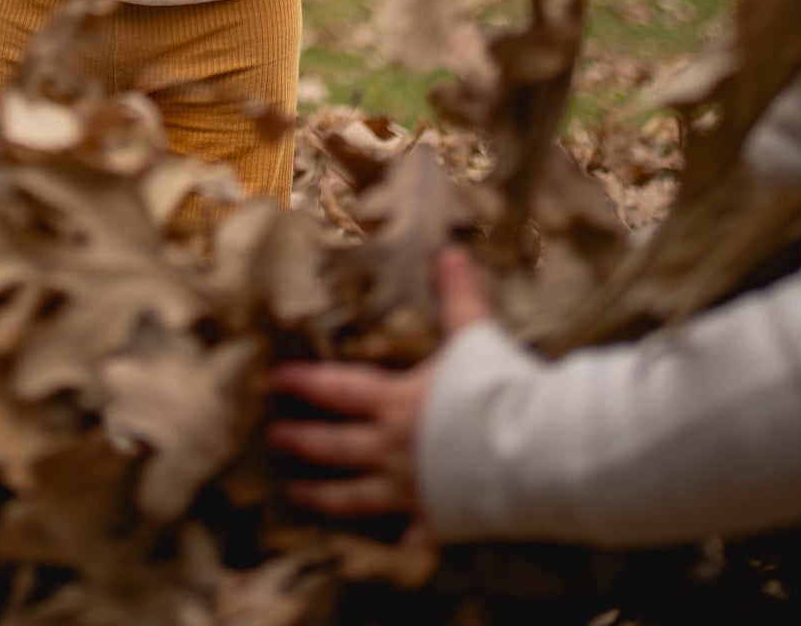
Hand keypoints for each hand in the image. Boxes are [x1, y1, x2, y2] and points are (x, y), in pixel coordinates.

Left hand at [266, 249, 490, 522]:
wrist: (528, 453)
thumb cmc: (494, 391)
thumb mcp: (473, 335)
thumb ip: (458, 296)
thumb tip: (451, 251)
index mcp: (396, 402)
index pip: (337, 388)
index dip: (303, 381)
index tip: (273, 378)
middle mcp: (393, 449)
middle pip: (335, 445)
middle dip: (301, 439)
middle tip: (272, 435)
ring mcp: (411, 490)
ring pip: (355, 497)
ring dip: (324, 495)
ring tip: (296, 493)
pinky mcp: (437, 521)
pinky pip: (413, 536)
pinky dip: (403, 541)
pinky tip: (390, 549)